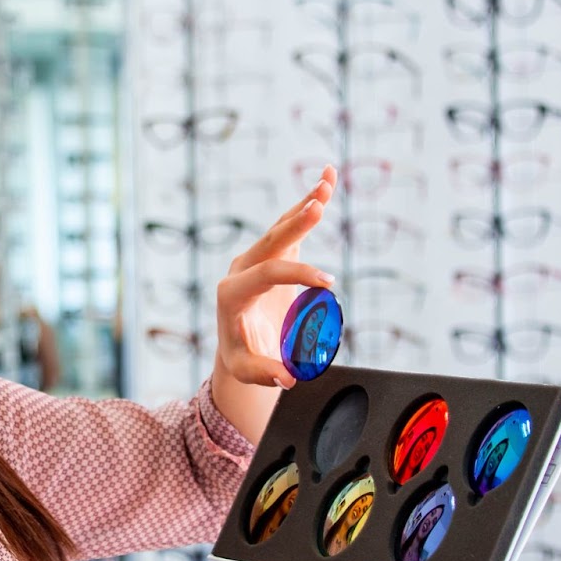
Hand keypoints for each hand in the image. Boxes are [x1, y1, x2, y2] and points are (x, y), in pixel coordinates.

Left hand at [215, 166, 337, 388]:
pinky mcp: (271, 253)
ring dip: (304, 205)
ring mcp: (255, 257)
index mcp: (232, 293)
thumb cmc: (242, 356)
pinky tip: (325, 182)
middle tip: (318, 206)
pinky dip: (306, 205)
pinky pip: (289, 226)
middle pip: (270, 241)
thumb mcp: (247, 370)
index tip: (328, 284)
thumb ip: (265, 373)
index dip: (298, 275)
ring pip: (280, 227)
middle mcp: (240, 268)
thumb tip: (287, 378)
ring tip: (326, 182)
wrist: (236, 343)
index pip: (266, 274)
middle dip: (295, 224)